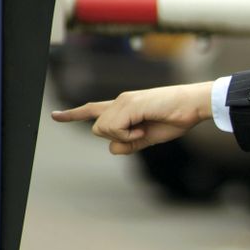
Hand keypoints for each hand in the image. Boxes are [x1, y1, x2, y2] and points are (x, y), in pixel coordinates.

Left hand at [51, 82, 213, 154]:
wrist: (194, 105)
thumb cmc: (178, 118)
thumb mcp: (151, 136)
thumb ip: (131, 143)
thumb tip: (113, 148)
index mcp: (126, 107)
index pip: (94, 109)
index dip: (74, 114)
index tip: (55, 116)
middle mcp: (120, 100)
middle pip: (98, 129)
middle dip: (116, 138)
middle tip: (141, 133)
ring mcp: (123, 101)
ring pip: (103, 130)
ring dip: (124, 136)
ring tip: (145, 128)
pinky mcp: (128, 105)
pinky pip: (114, 129)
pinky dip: (128, 134)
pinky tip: (144, 128)